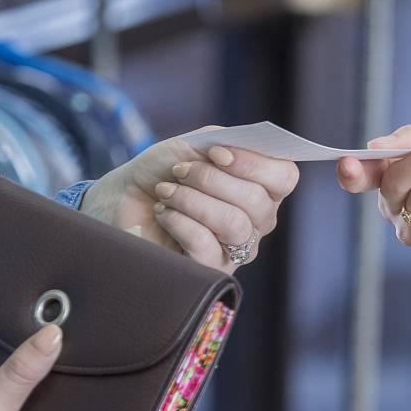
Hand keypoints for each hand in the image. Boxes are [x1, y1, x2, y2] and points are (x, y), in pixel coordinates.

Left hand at [81, 128, 299, 270]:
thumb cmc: (164, 171)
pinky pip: (206, 245)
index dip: (253, 163)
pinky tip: (165, 214)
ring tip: (167, 191)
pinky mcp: (210, 270)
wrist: (125, 198)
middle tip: (180, 171)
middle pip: (256, 201)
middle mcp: (256, 221)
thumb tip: (240, 149)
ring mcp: (236, 249)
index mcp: (262, 187)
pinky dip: (180, 222)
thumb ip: (226, 141)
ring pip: (234, 223)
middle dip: (211, 179)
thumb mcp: (196, 145)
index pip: (284, 177)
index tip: (216, 153)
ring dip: (193, 200)